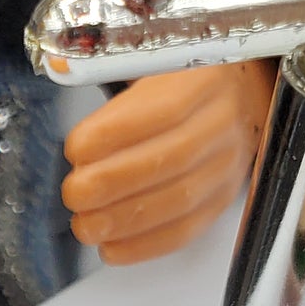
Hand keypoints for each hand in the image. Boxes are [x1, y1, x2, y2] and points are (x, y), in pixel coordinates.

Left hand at [62, 60, 275, 265]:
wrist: (244, 94)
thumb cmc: (181, 79)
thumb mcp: (151, 57)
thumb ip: (107, 64)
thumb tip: (59, 64)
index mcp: (206, 78)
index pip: (165, 110)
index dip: (115, 134)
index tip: (75, 148)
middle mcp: (225, 122)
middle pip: (173, 160)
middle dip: (113, 183)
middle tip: (74, 194)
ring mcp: (228, 164)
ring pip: (181, 200)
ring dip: (125, 220)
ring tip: (85, 225)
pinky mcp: (222, 198)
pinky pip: (188, 229)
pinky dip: (146, 245)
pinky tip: (112, 248)